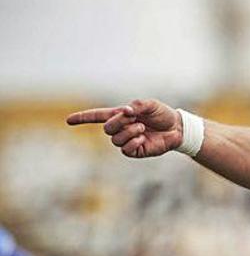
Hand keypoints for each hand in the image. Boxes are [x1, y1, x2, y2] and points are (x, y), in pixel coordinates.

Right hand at [66, 99, 182, 157]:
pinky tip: (142, 139)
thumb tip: (125, 111)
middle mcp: (121, 128)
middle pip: (107, 128)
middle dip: (119, 122)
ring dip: (129, 132)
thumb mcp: (150, 104)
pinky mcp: (136, 151)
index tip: (68, 120)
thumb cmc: (162, 114)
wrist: (177, 128)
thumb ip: (136, 105)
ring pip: (116, 140)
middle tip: (134, 118)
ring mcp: (128, 141)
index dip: (83, 118)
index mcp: (120, 115)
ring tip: (142, 128)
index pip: (97, 117)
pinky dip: (132, 143)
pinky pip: (125, 150)